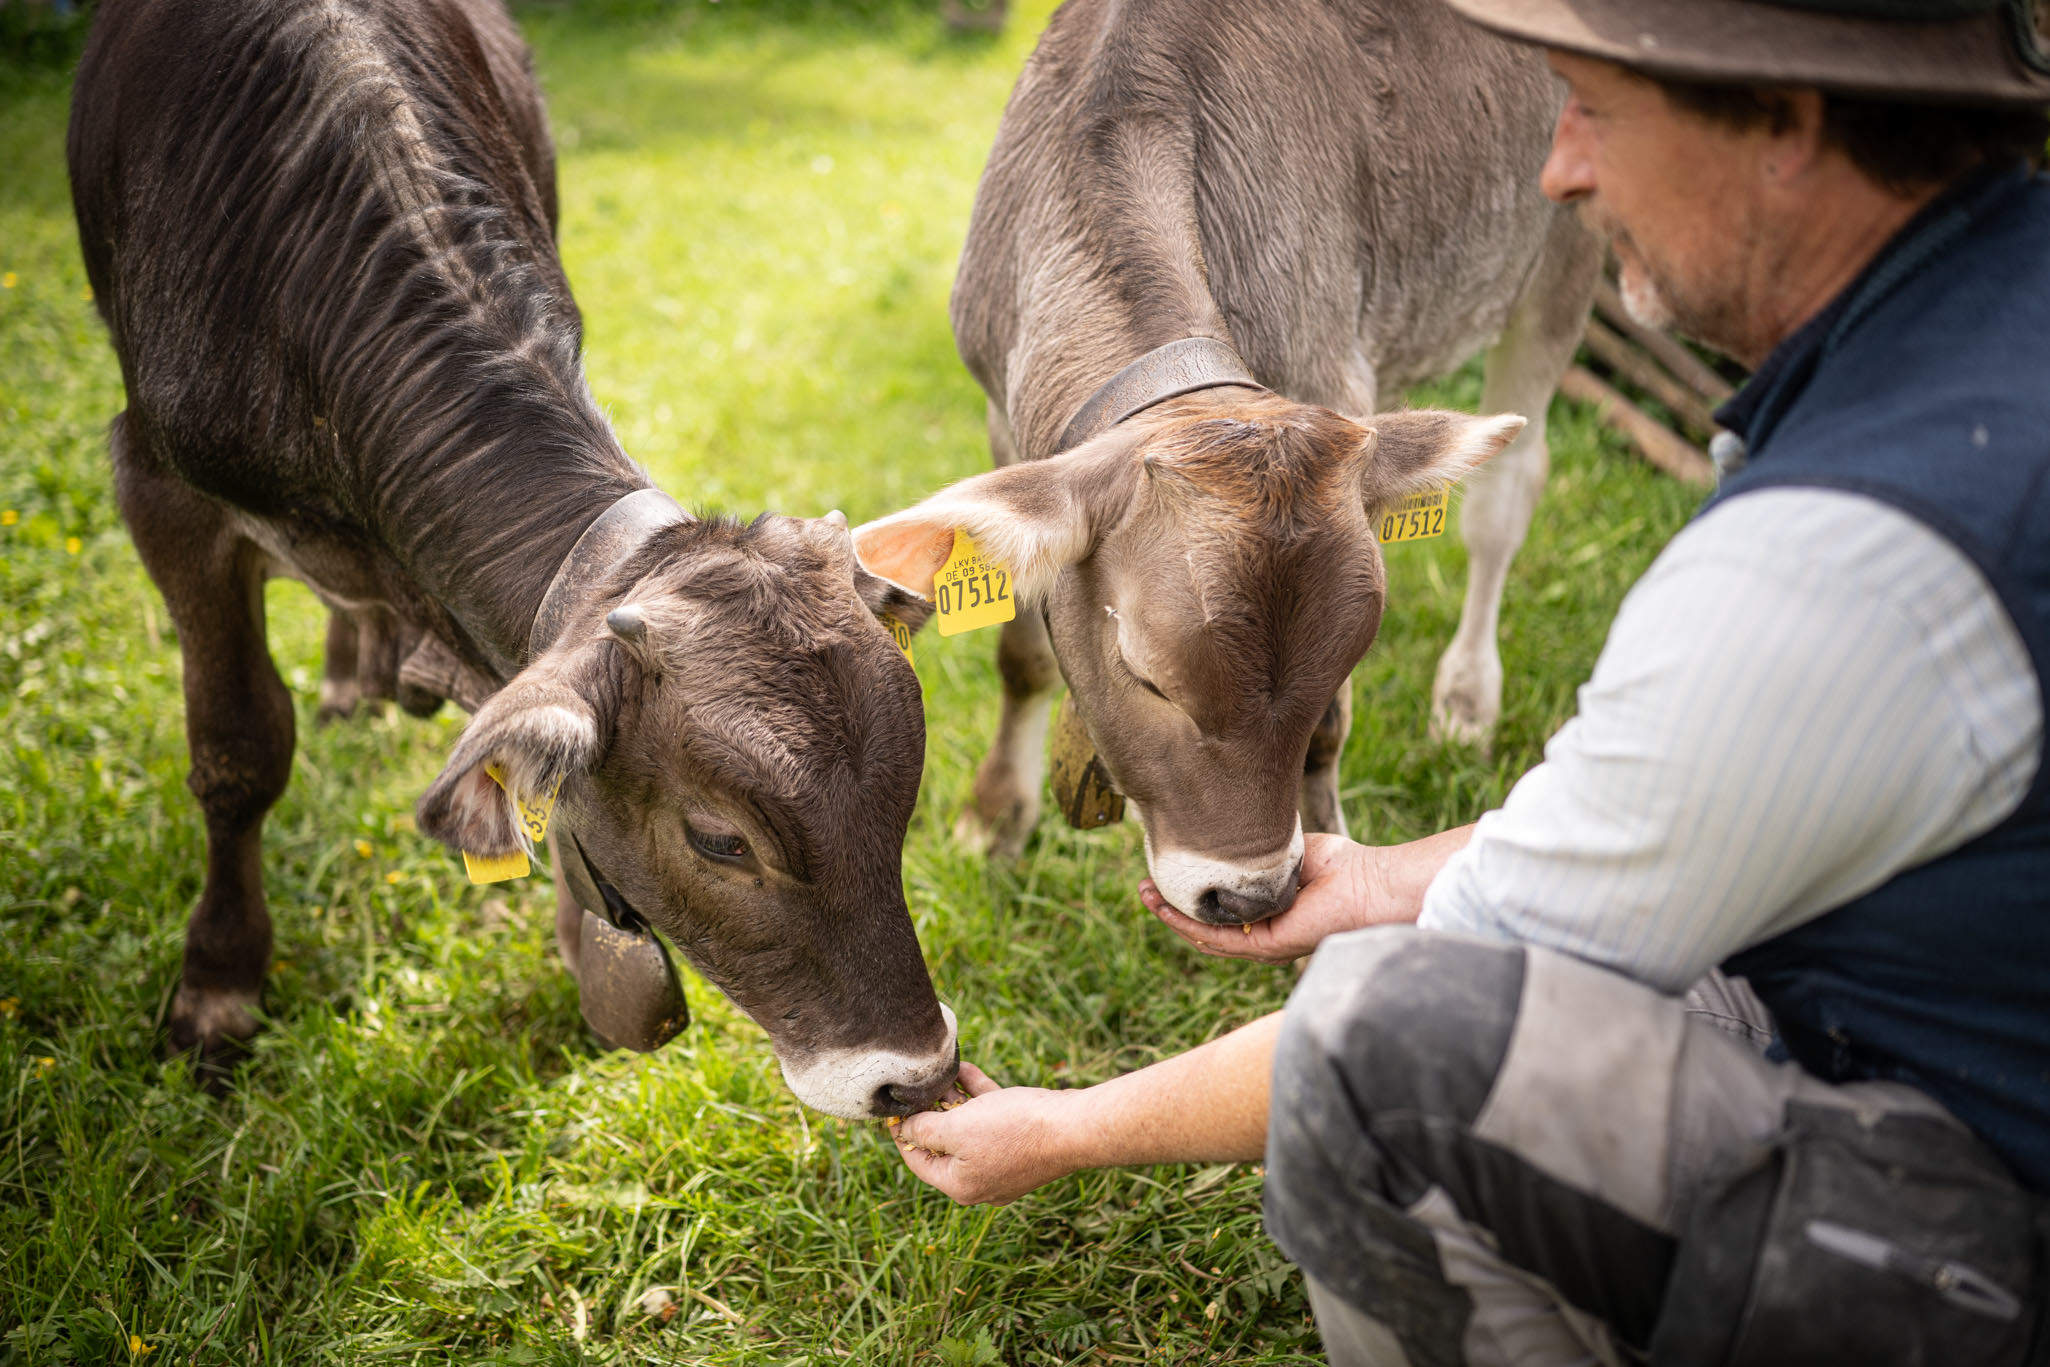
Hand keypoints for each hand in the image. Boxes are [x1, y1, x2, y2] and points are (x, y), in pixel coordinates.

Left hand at [891, 1063, 1080, 1204]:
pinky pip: (991, 1118)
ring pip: (969, 1129)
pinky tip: (965, 1068)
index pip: (918, 1162)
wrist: (1072, 1127)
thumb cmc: (1012, 1130)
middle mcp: (981, 1180)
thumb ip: (924, 1131)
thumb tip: (904, 1131)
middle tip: (917, 1086)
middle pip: (944, 1145)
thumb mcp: (956, 1129)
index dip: (902, 1133)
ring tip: (939, 1073)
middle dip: (931, 1112)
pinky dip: (977, 1096)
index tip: (894, 1108)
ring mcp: (1003, 1162)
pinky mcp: (1022, 1142)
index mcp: (960, 1185)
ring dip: (953, 1099)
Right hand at [1140, 832, 1387, 963]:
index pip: (1217, 910)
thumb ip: (1253, 851)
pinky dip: (1189, 924)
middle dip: (1169, 907)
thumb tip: (1220, 835)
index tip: (1163, 872)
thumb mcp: (1281, 849)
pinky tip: (1167, 909)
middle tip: (1143, 887)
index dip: (1187, 895)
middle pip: (1203, 926)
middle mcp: (1261, 933)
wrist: (1368, 882)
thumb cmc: (1339, 864)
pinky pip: (1218, 939)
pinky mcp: (1267, 946)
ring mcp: (1262, 944)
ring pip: (1204, 936)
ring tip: (1146, 895)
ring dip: (1171, 917)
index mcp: (1265, 912)